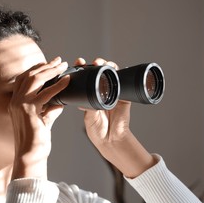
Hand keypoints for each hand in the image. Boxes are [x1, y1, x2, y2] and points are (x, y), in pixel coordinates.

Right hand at [9, 57, 68, 178]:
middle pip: (29, 75)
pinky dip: (58, 85)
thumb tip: (60, 102)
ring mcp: (20, 105)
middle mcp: (15, 101)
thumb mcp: (43, 121)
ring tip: (63, 65)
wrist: (30, 157)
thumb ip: (49, 110)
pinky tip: (67, 80)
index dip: (36, 69)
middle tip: (59, 60)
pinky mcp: (29, 111)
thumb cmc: (36, 142)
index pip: (23, 79)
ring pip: (35, 79)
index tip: (49, 64)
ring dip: (51, 70)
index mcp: (15, 103)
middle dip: (45, 65)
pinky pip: (46, 94)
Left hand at [76, 57, 155, 177]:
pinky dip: (120, 73)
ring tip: (103, 63)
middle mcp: (100, 91)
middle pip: (99, 72)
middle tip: (93, 62)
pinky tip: (116, 69)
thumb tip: (84, 99)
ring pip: (111, 74)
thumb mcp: (89, 117)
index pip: (85, 77)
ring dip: (108, 65)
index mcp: (88, 94)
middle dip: (96, 63)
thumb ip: (88, 107)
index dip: (82, 68)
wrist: (111, 140)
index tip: (79, 62)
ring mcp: (112, 93)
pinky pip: (123, 83)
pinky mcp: (124, 97)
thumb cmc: (97, 131)